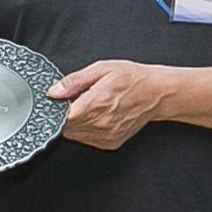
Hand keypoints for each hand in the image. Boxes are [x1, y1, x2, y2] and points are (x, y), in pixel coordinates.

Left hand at [48, 59, 183, 150]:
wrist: (157, 93)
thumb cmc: (132, 79)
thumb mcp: (101, 69)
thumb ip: (75, 81)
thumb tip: (54, 91)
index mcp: (95, 104)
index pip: (61, 116)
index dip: (56, 108)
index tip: (59, 100)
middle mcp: (100, 123)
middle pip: (66, 127)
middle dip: (66, 114)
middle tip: (77, 100)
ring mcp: (106, 136)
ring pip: (74, 135)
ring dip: (75, 123)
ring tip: (90, 106)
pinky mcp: (110, 143)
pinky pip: (87, 139)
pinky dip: (86, 129)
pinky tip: (96, 116)